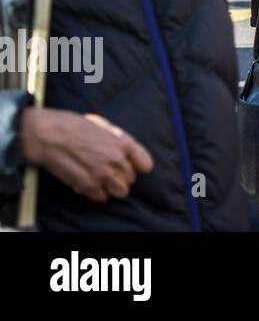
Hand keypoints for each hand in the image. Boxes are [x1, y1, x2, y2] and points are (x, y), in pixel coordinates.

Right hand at [20, 108, 152, 202]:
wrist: (48, 134)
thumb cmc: (73, 126)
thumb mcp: (103, 125)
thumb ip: (118, 139)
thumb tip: (126, 150)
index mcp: (123, 142)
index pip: (145, 164)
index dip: (137, 166)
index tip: (130, 165)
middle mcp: (116, 159)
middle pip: (130, 179)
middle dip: (121, 176)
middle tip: (107, 171)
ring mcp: (102, 174)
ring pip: (120, 192)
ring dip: (111, 187)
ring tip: (100, 180)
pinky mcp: (86, 185)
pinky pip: (101, 198)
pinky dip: (96, 193)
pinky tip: (87, 184)